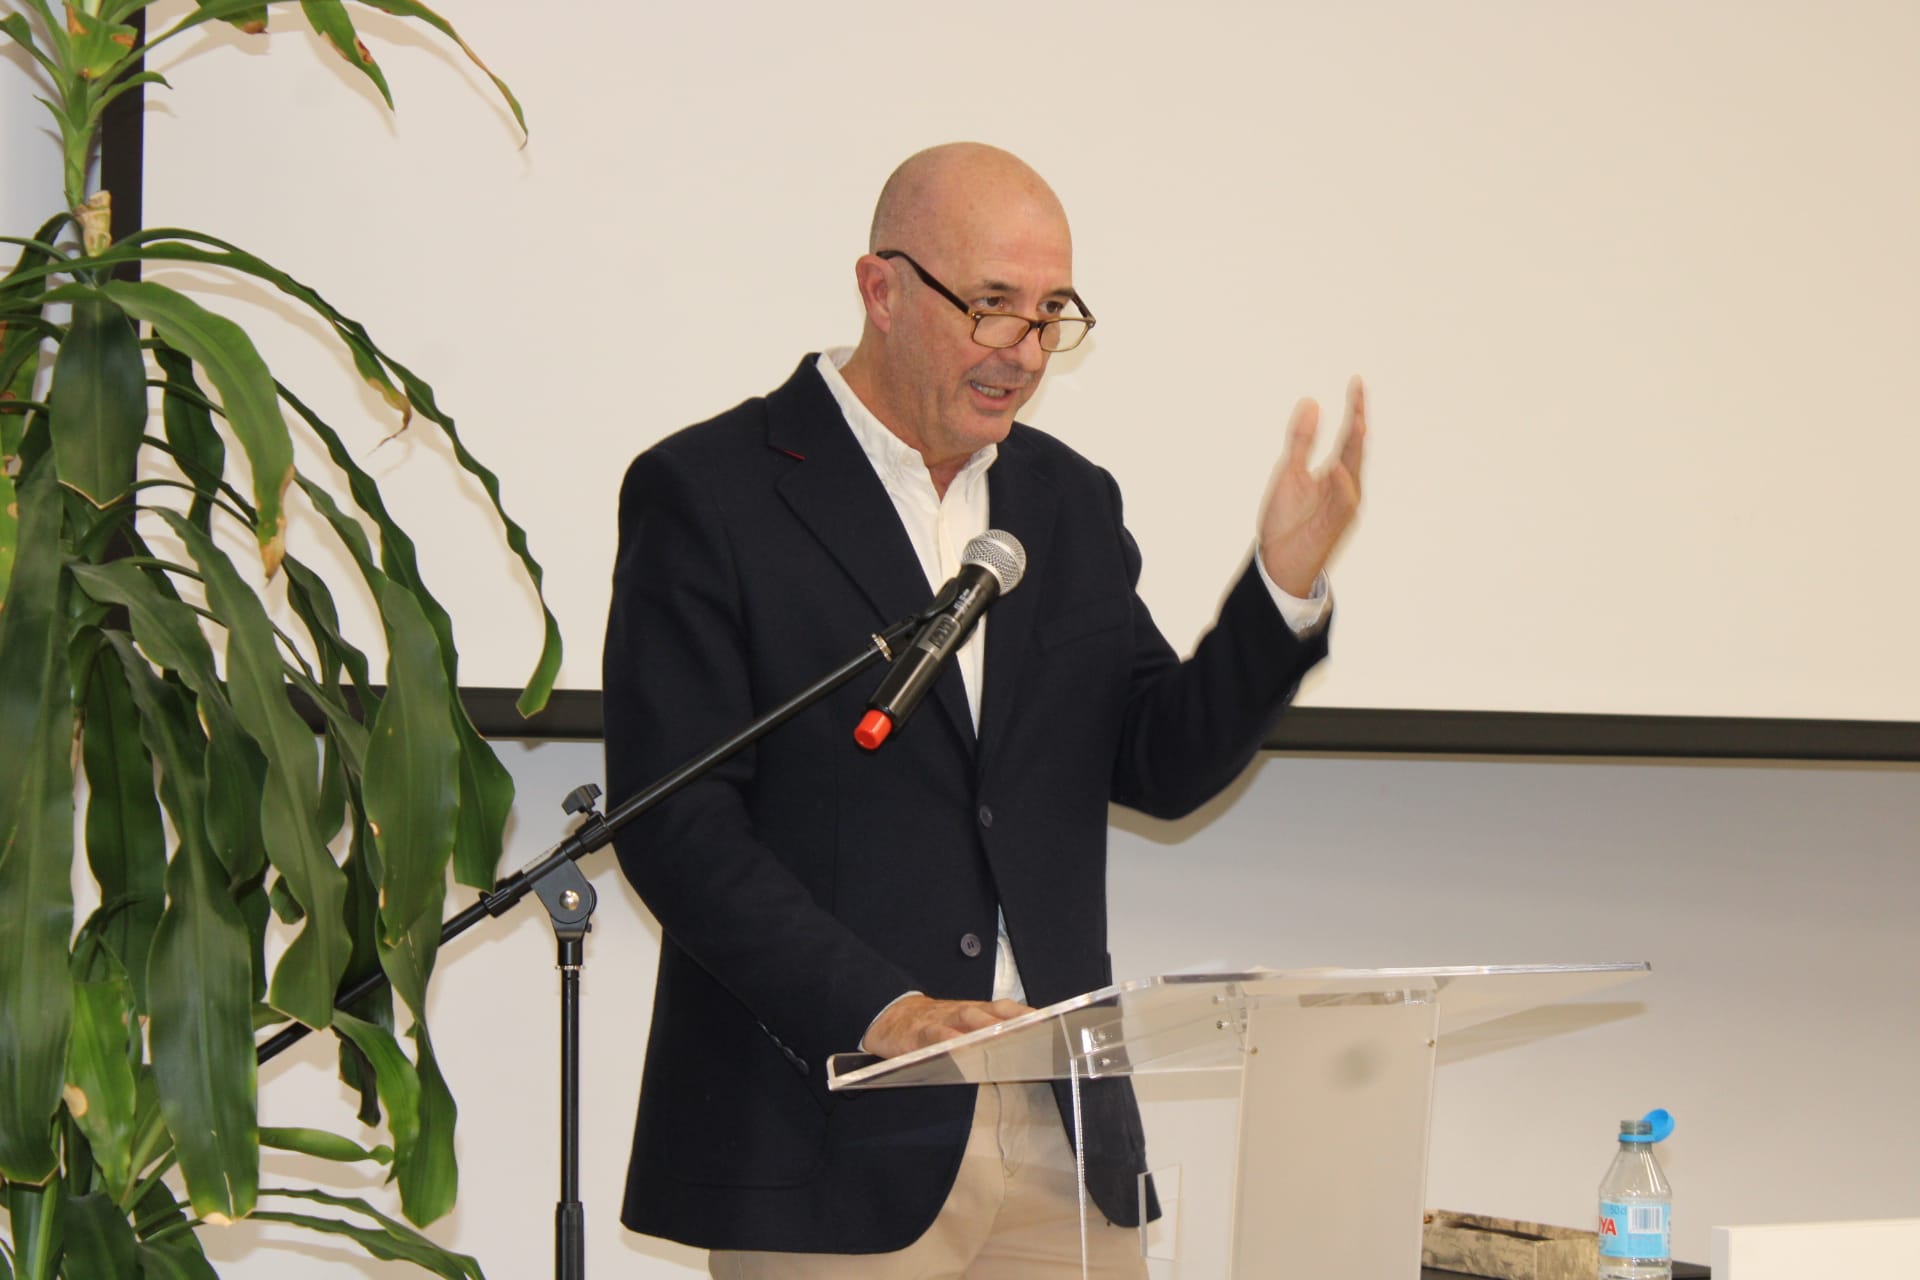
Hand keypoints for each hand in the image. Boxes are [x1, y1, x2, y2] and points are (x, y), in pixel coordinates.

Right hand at [861, 994, 1033, 1058]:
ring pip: (967, 1019)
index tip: (1047, 1022)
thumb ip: (988, 1032)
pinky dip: (948, 1040)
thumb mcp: (962, 1024)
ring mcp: (942, 1020)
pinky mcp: (921, 1033)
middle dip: (1012, 1021)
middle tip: (1031, 1032)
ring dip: (986, 1027)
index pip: (1006, 1009)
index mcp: (977, 1011)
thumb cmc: (935, 1023)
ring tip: (1002, 1038)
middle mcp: (963, 1013)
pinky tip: (959, 1048)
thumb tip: (1022, 1047)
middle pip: (992, 1013)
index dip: (1025, 1014)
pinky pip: (936, 1035)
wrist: (891, 1015)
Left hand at [1258, 376, 1367, 597]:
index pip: (1348, 436)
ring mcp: (1341, 506)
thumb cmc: (1287, 519)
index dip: (1354, 409)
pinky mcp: (1333, 526)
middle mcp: (1344, 487)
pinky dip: (1342, 487)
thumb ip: (1302, 439)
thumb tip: (1312, 401)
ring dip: (1355, 449)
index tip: (1356, 382)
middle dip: (1358, 422)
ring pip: (1354, 474)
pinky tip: (1337, 468)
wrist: (1279, 561)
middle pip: (1355, 449)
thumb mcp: (1290, 471)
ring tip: (1356, 421)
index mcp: (1334, 473)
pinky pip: (1342, 505)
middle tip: (1358, 394)